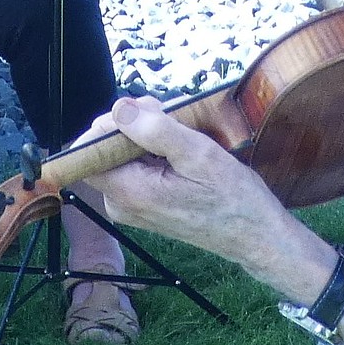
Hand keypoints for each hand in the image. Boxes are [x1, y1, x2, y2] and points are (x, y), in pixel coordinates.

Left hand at [79, 96, 287, 267]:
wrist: (255, 235)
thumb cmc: (233, 198)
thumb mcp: (198, 155)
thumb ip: (155, 130)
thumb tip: (120, 109)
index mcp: (128, 192)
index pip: (88, 150)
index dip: (111, 124)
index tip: (148, 114)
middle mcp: (121, 203)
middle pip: (107, 151)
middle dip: (136, 126)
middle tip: (174, 117)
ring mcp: (133, 207)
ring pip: (125, 157)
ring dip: (151, 137)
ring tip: (187, 133)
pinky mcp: (147, 206)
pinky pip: (140, 170)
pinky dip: (158, 154)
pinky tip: (186, 152)